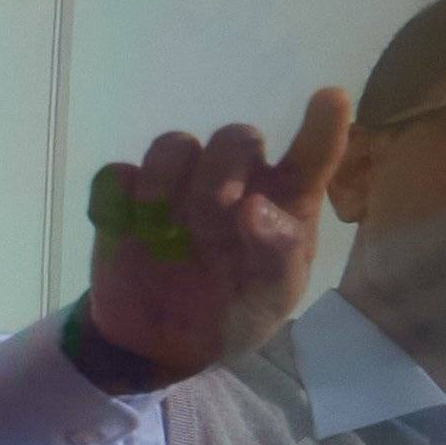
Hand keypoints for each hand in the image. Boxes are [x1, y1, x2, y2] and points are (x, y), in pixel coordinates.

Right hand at [83, 91, 342, 384]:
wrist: (162, 346)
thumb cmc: (233, 314)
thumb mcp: (272, 300)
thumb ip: (278, 255)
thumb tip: (255, 208)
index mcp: (281, 203)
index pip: (310, 157)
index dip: (322, 126)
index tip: (330, 99)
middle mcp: (234, 183)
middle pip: (234, 138)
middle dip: (224, 167)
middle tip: (213, 214)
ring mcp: (177, 189)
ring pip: (174, 144)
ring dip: (167, 175)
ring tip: (159, 221)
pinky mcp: (126, 202)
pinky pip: (116, 175)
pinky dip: (117, 196)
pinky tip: (124, 228)